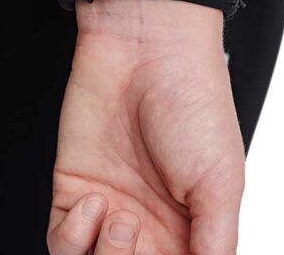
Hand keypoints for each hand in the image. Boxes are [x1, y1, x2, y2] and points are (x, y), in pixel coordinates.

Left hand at [47, 0, 244, 253]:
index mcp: (189, 227)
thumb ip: (215, 245)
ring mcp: (108, 206)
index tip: (165, 254)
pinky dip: (73, 236)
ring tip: (121, 217)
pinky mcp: (73, 187)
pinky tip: (94, 201)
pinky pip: (62, 241)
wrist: (146, 50)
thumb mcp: (222, 182)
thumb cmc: (192, 102)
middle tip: (141, 231)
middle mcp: (148, 222)